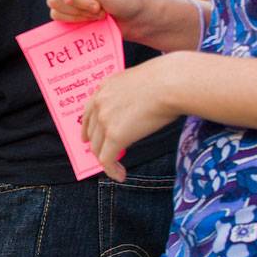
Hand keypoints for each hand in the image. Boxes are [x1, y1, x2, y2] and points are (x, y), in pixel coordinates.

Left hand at [80, 54, 184, 181]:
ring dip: (106, 161)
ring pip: (97, 148)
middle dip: (97, 146)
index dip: (87, 128)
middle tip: (107, 157)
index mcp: (105, 88)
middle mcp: (100, 103)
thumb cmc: (166, 80)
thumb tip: (139, 107)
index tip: (87, 139)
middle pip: (92, 132)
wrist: (170, 83)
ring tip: (117, 170)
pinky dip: (111, 170)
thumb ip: (131, 95)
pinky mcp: (115, 136)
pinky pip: (107, 159)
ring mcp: (105, 120)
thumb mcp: (140, 82)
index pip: (89, 111)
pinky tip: (120, 176)